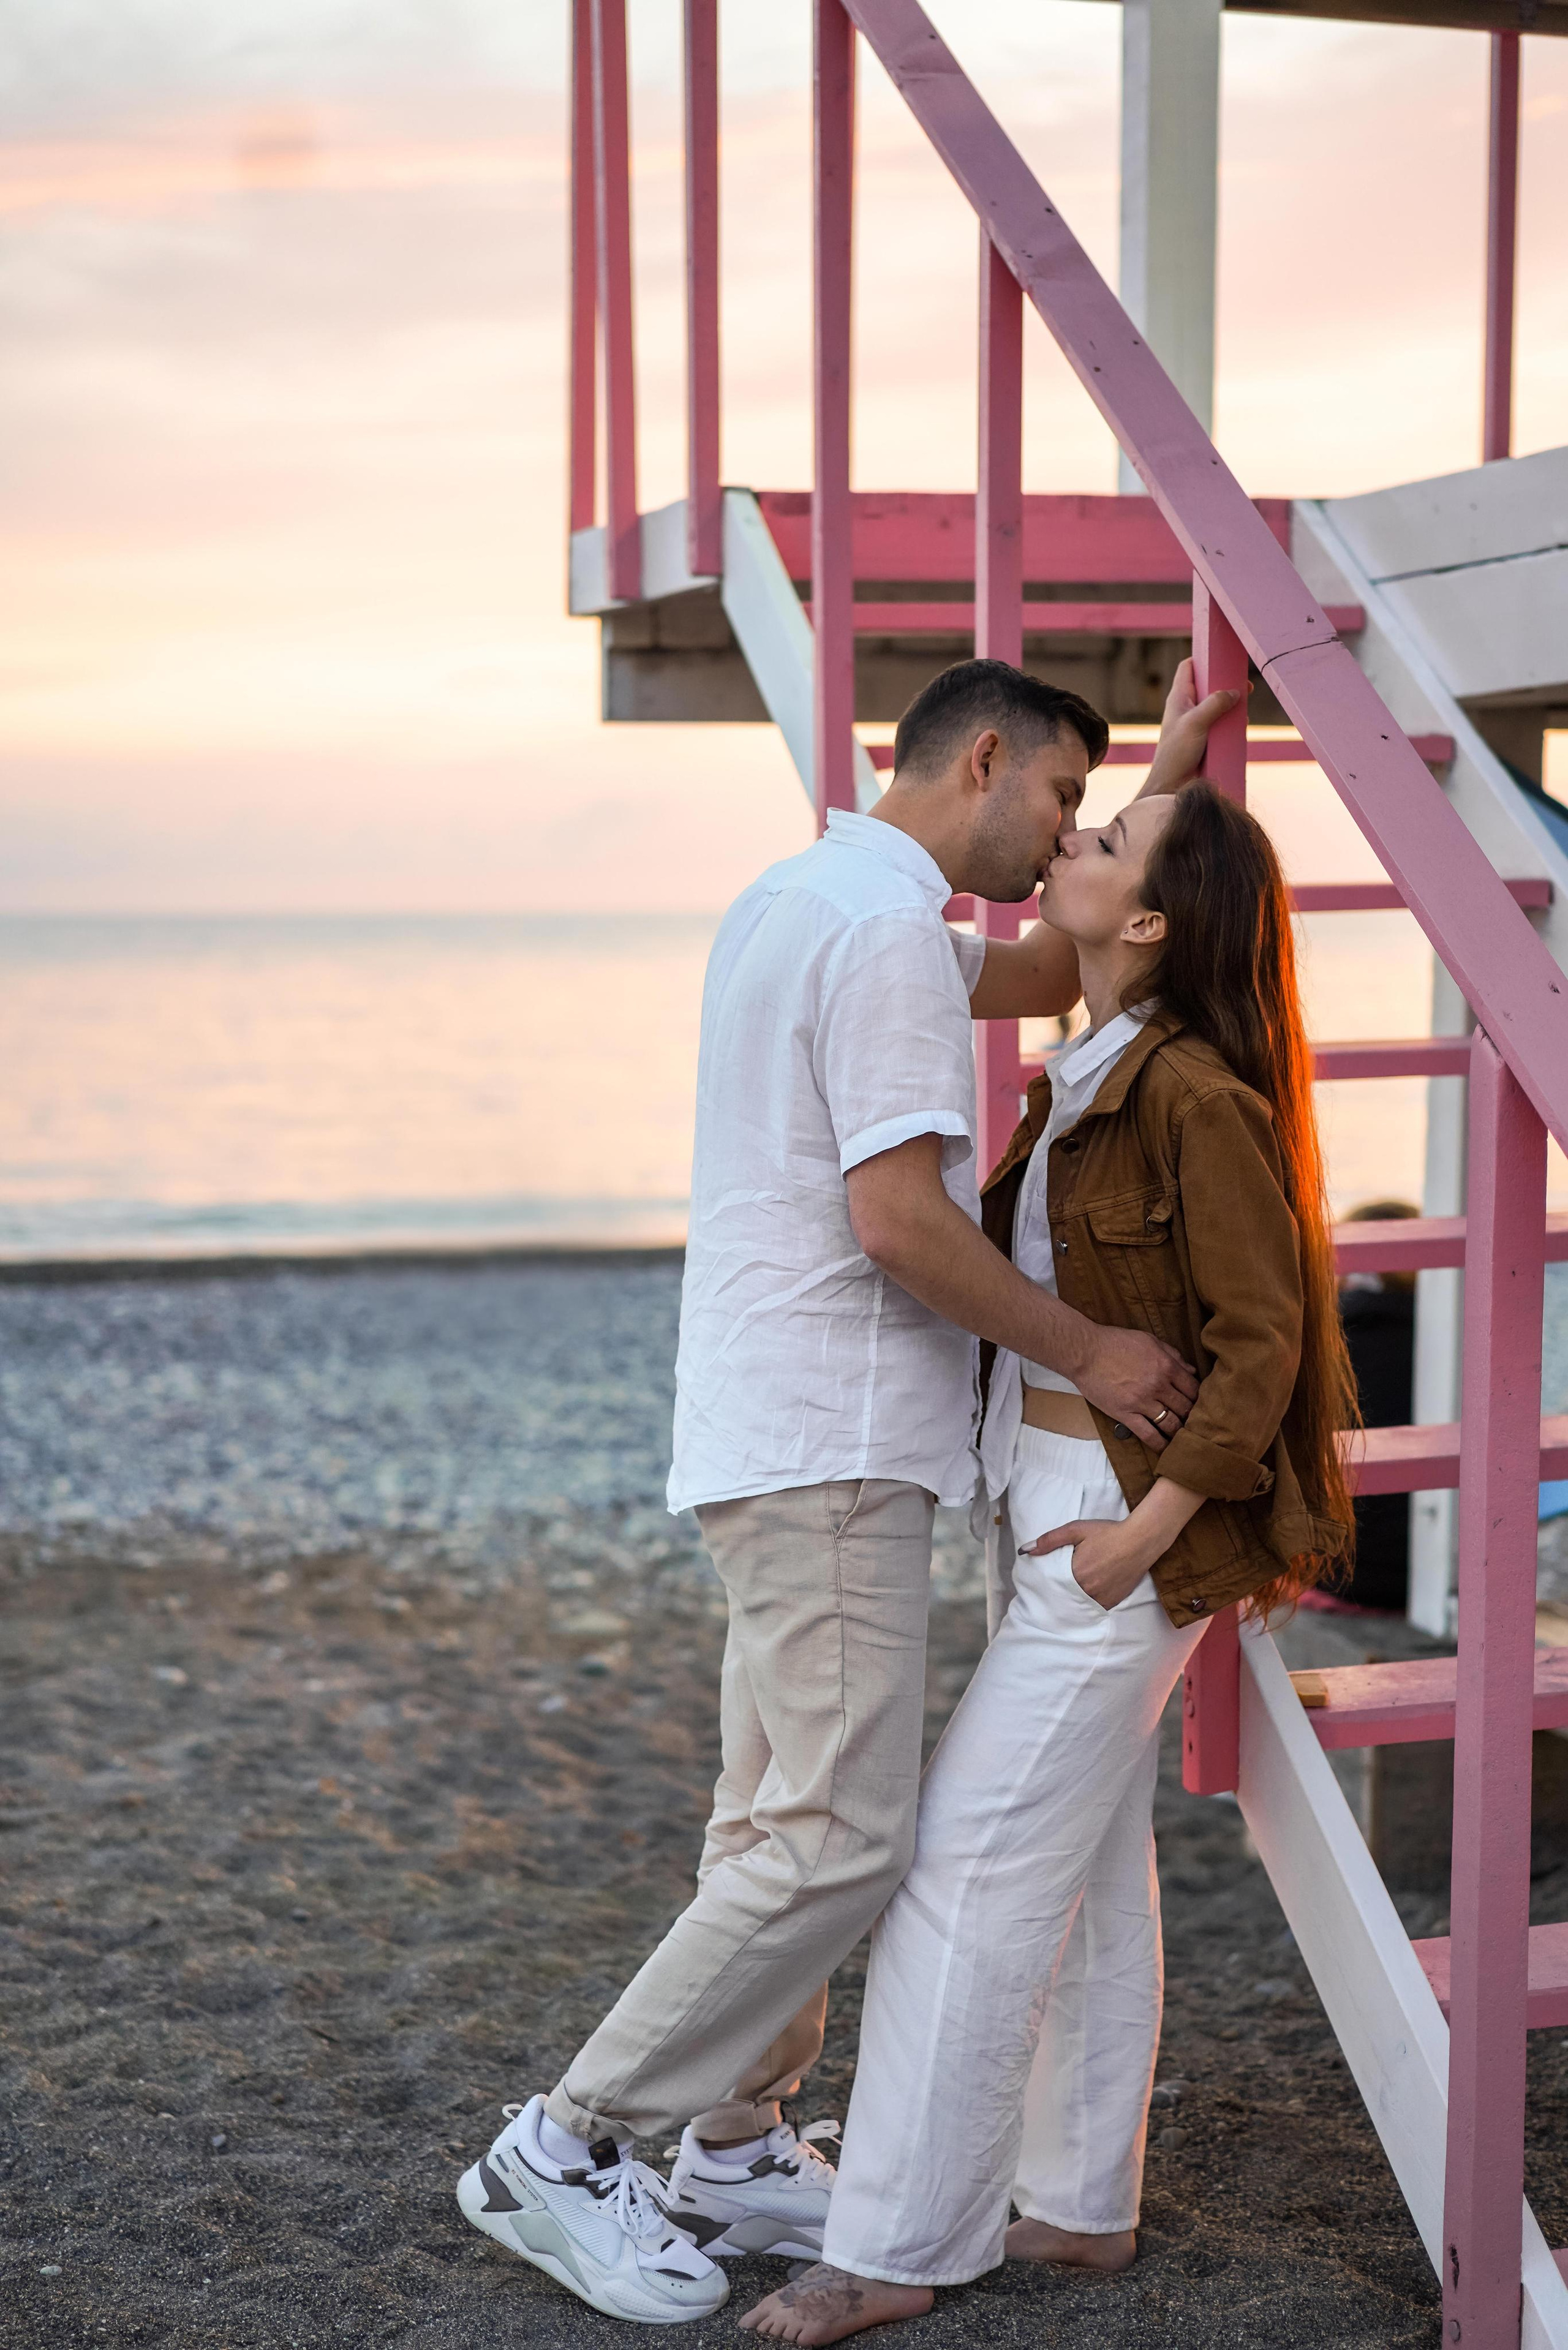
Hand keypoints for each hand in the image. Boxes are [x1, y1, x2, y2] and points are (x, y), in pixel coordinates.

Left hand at [1022, 1516, 1151, 1610]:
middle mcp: (1087, 1589)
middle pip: (1065, 1596)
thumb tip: (1026, 1551)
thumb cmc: (1107, 1533)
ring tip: (1070, 1593)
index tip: (1043, 1584)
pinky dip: (1088, 1604)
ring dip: (1073, 1600)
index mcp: (1075, 1573)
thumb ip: (1049, 1540)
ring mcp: (1101, 1598)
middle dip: (1059, 1593)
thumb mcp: (1076, 1529)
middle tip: (1055, 1589)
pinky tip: (1086, 1596)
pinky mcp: (1113, 1601)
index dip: (1047, 1584)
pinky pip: (1095, 1607)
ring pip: (1079, 1604)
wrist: (1140, 1540)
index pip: (1053, 1585)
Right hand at [1072, 1324, 1196, 1450]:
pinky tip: (1165, 1448)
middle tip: (1193, 1422)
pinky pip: (1148, 1434)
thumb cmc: (1115, 1342)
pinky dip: (1159, 1444)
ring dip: (1179, 1431)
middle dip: (1192, 1416)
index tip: (1198, 1403)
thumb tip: (1191, 1370)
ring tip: (1181, 1436)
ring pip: (1170, 1423)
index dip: (1199, 1398)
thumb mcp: (1149, 1340)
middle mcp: (1158, 1385)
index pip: (1193, 1388)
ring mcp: (1142, 1401)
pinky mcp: (1125, 1414)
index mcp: (1166, 1366)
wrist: (1085, 1352)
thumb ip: (1172, 1355)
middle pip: (1185, 1407)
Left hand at [1142, 656, 1246, 795]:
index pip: (1188, 667)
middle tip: (1245, 685)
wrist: (1172, 786)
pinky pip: (1221, 724)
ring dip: (1232, 705)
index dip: (1203, 658)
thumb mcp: (1196, 723)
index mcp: (1179, 698)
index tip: (1221, 656)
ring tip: (1245, 706)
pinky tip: (1241, 725)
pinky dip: (1231, 723)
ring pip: (1218, 705)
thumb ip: (1215, 704)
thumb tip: (1235, 692)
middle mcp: (1187, 708)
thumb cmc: (1176, 753)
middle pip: (1208, 685)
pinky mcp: (1205, 738)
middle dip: (1226, 683)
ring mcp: (1197, 723)